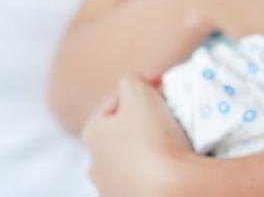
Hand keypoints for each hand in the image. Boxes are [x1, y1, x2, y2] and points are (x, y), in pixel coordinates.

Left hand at [81, 74, 192, 196]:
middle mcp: (94, 165)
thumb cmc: (152, 136)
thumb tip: (135, 85)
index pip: (115, 100)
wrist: (172, 190)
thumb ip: (130, 78)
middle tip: (167, 113)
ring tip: (172, 142)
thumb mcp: (138, 90)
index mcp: (91, 134)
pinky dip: (154, 171)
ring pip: (131, 158)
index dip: (141, 88)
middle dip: (141, 121)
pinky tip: (170, 166)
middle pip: (121, 131)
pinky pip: (142, 179)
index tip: (163, 85)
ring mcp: (111, 189)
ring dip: (147, 148)